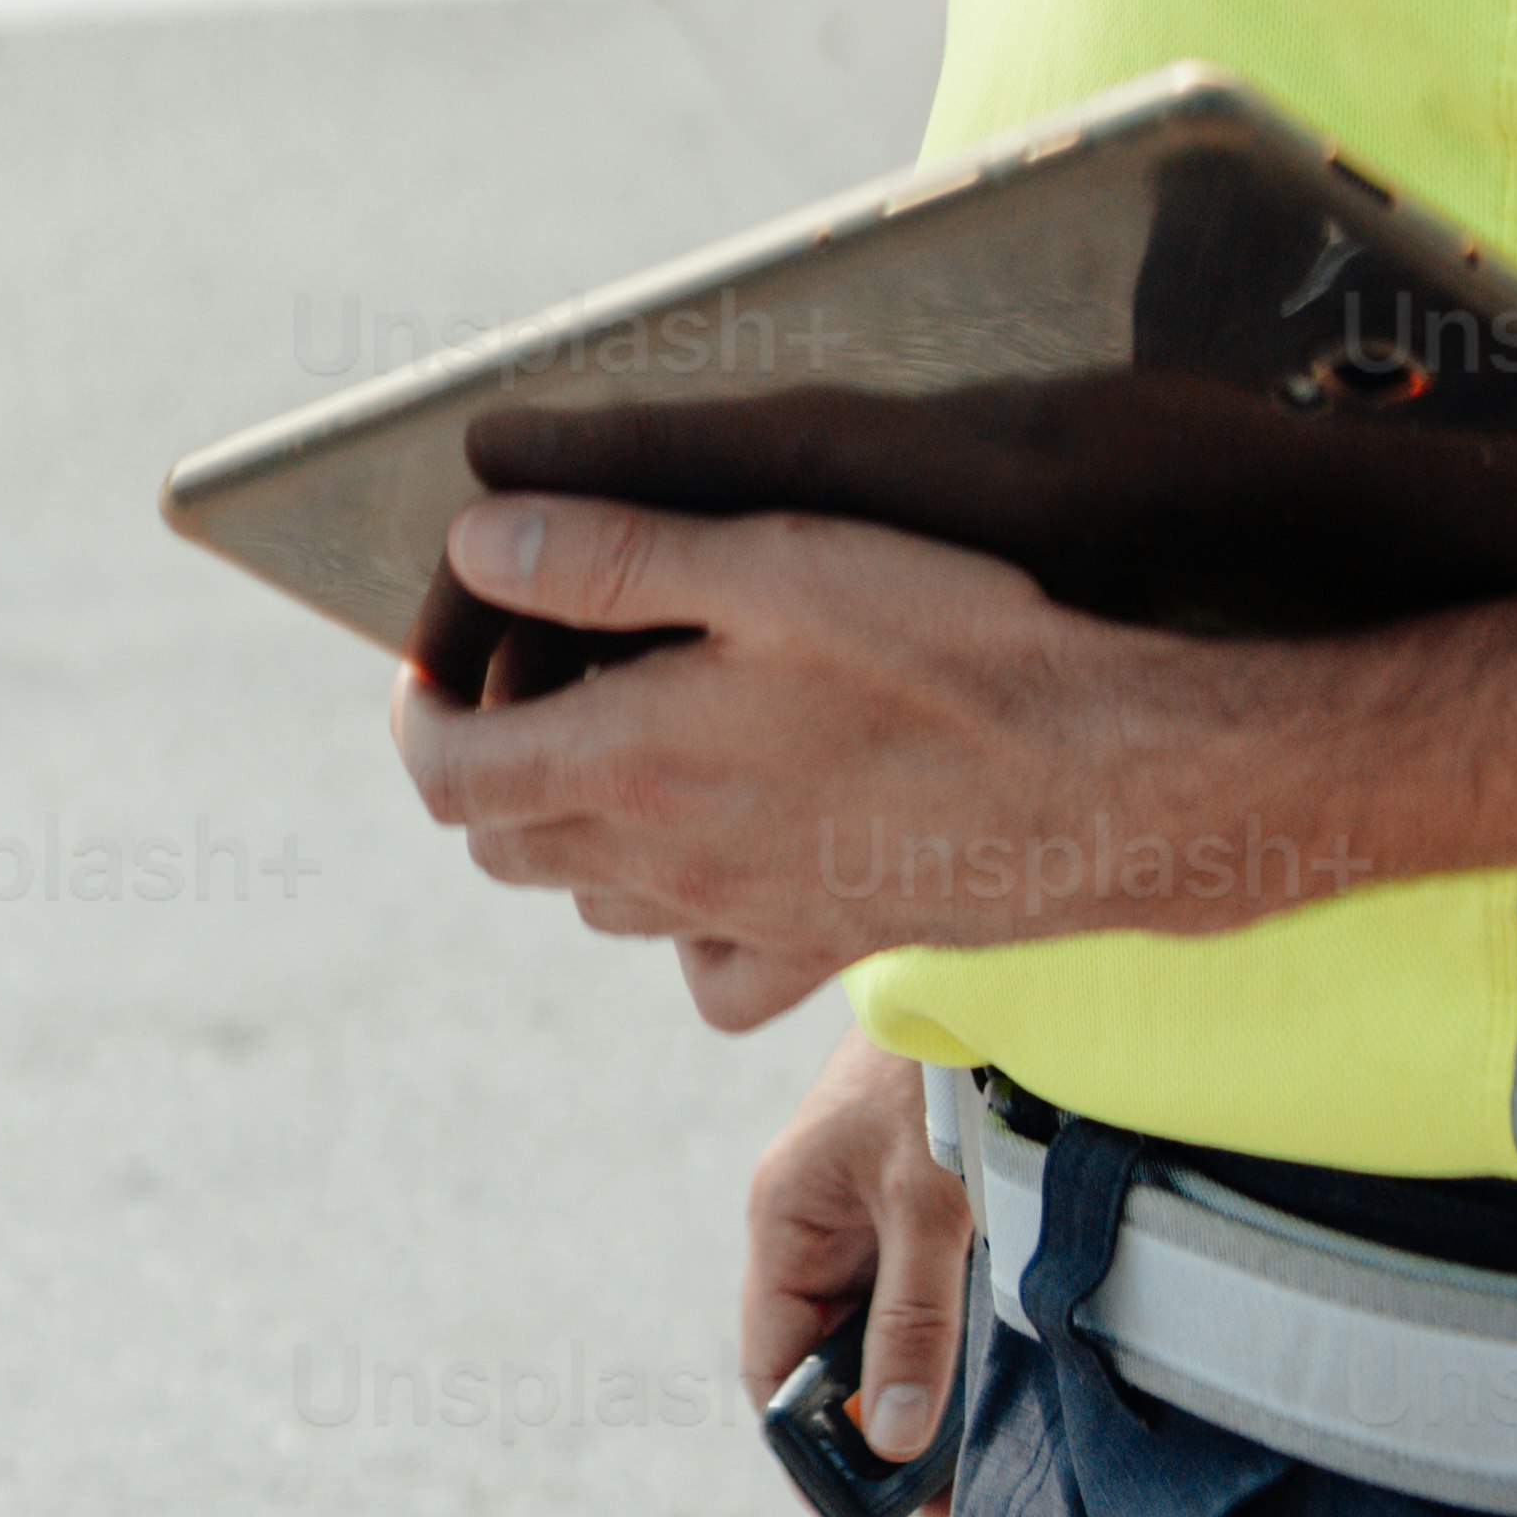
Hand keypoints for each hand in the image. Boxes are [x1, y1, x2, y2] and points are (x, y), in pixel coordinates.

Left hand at [385, 487, 1231, 1035]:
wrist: (1096, 780)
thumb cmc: (942, 648)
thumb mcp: (768, 558)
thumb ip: (608, 556)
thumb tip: (475, 547)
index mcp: (630, 765)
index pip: (449, 776)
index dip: (420, 712)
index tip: (435, 657)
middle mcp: (666, 864)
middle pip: (507, 842)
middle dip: (486, 760)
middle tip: (529, 672)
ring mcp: (742, 918)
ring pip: (596, 902)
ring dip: (574, 825)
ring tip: (624, 730)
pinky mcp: (819, 946)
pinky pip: (710, 969)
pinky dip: (682, 924)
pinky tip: (723, 846)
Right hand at [745, 1023, 978, 1474]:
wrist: (985, 974)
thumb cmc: (937, 1068)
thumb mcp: (926, 1200)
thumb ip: (911, 1318)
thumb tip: (894, 1437)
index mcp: (786, 1223)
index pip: (774, 1373)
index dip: (814, 1448)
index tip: (872, 1505)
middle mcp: (815, 1227)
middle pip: (828, 1361)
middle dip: (879, 1426)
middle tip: (947, 1487)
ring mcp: (863, 1215)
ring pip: (877, 1332)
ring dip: (920, 1383)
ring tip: (981, 1443)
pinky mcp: (915, 1202)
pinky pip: (916, 1294)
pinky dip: (949, 1337)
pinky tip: (997, 1371)